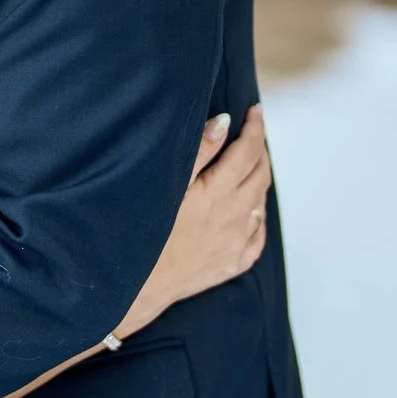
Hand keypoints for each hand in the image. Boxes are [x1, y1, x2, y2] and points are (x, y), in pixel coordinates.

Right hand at [114, 106, 270, 342]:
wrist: (136, 286)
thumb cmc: (142, 230)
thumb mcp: (168, 184)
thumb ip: (199, 151)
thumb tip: (224, 122)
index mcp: (218, 193)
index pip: (248, 151)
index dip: (255, 128)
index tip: (256, 111)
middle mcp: (234, 218)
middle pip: (260, 174)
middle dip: (260, 149)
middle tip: (254, 133)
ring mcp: (236, 244)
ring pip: (260, 203)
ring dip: (259, 180)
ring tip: (251, 164)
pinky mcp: (232, 265)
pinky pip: (257, 236)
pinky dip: (258, 216)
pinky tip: (251, 210)